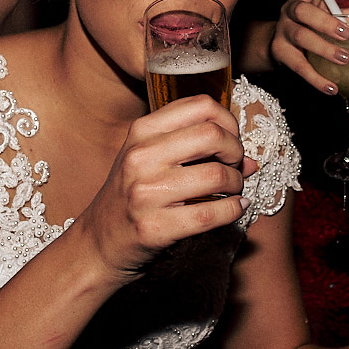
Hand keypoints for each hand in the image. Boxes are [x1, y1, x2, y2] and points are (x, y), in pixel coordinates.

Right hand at [74, 96, 253, 280]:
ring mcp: (145, 193)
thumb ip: (194, 148)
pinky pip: (211, 214)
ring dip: (236, 184)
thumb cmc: (131, 195)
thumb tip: (249, 158)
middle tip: (235, 165)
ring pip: (216, 175)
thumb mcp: (149, 158)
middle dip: (235, 151)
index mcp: (141, 131)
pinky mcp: (154, 227)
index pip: (201, 105)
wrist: (99, 242)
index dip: (228, 120)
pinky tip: (235, 208)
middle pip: (212, 135)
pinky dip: (233, 210)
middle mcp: (141, 157)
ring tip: (233, 190)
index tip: (231, 138)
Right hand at [269, 0, 348, 93]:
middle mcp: (290, 10)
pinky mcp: (280, 52)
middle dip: (325, 22)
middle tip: (346, 33)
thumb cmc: (313, 26)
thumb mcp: (330, 15)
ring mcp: (283, 31)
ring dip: (324, 49)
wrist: (281, 44)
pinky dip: (316, 78)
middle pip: (302, 11)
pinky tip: (331, 87)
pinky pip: (298, 66)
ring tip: (345, 59)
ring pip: (300, 37)